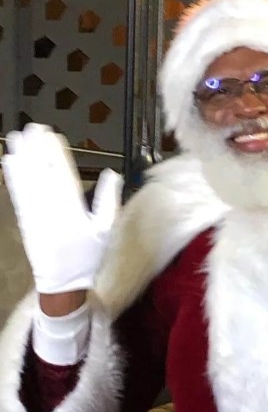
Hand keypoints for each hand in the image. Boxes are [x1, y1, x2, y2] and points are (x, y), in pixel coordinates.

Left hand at [1, 124, 121, 293]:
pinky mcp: (23, 219)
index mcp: (74, 210)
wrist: (63, 283)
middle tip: (32, 128)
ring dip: (20, 157)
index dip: (56, 152)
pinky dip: (13, 176)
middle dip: (36, 148)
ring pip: (26, 180)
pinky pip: (18, 193)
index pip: (64, 174)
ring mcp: (35, 213)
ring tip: (16, 136)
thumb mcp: (106, 231)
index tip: (52, 134)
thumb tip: (113, 175)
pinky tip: (9, 161)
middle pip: (42, 172)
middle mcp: (52, 208)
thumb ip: (109, 201)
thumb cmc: (87, 257)